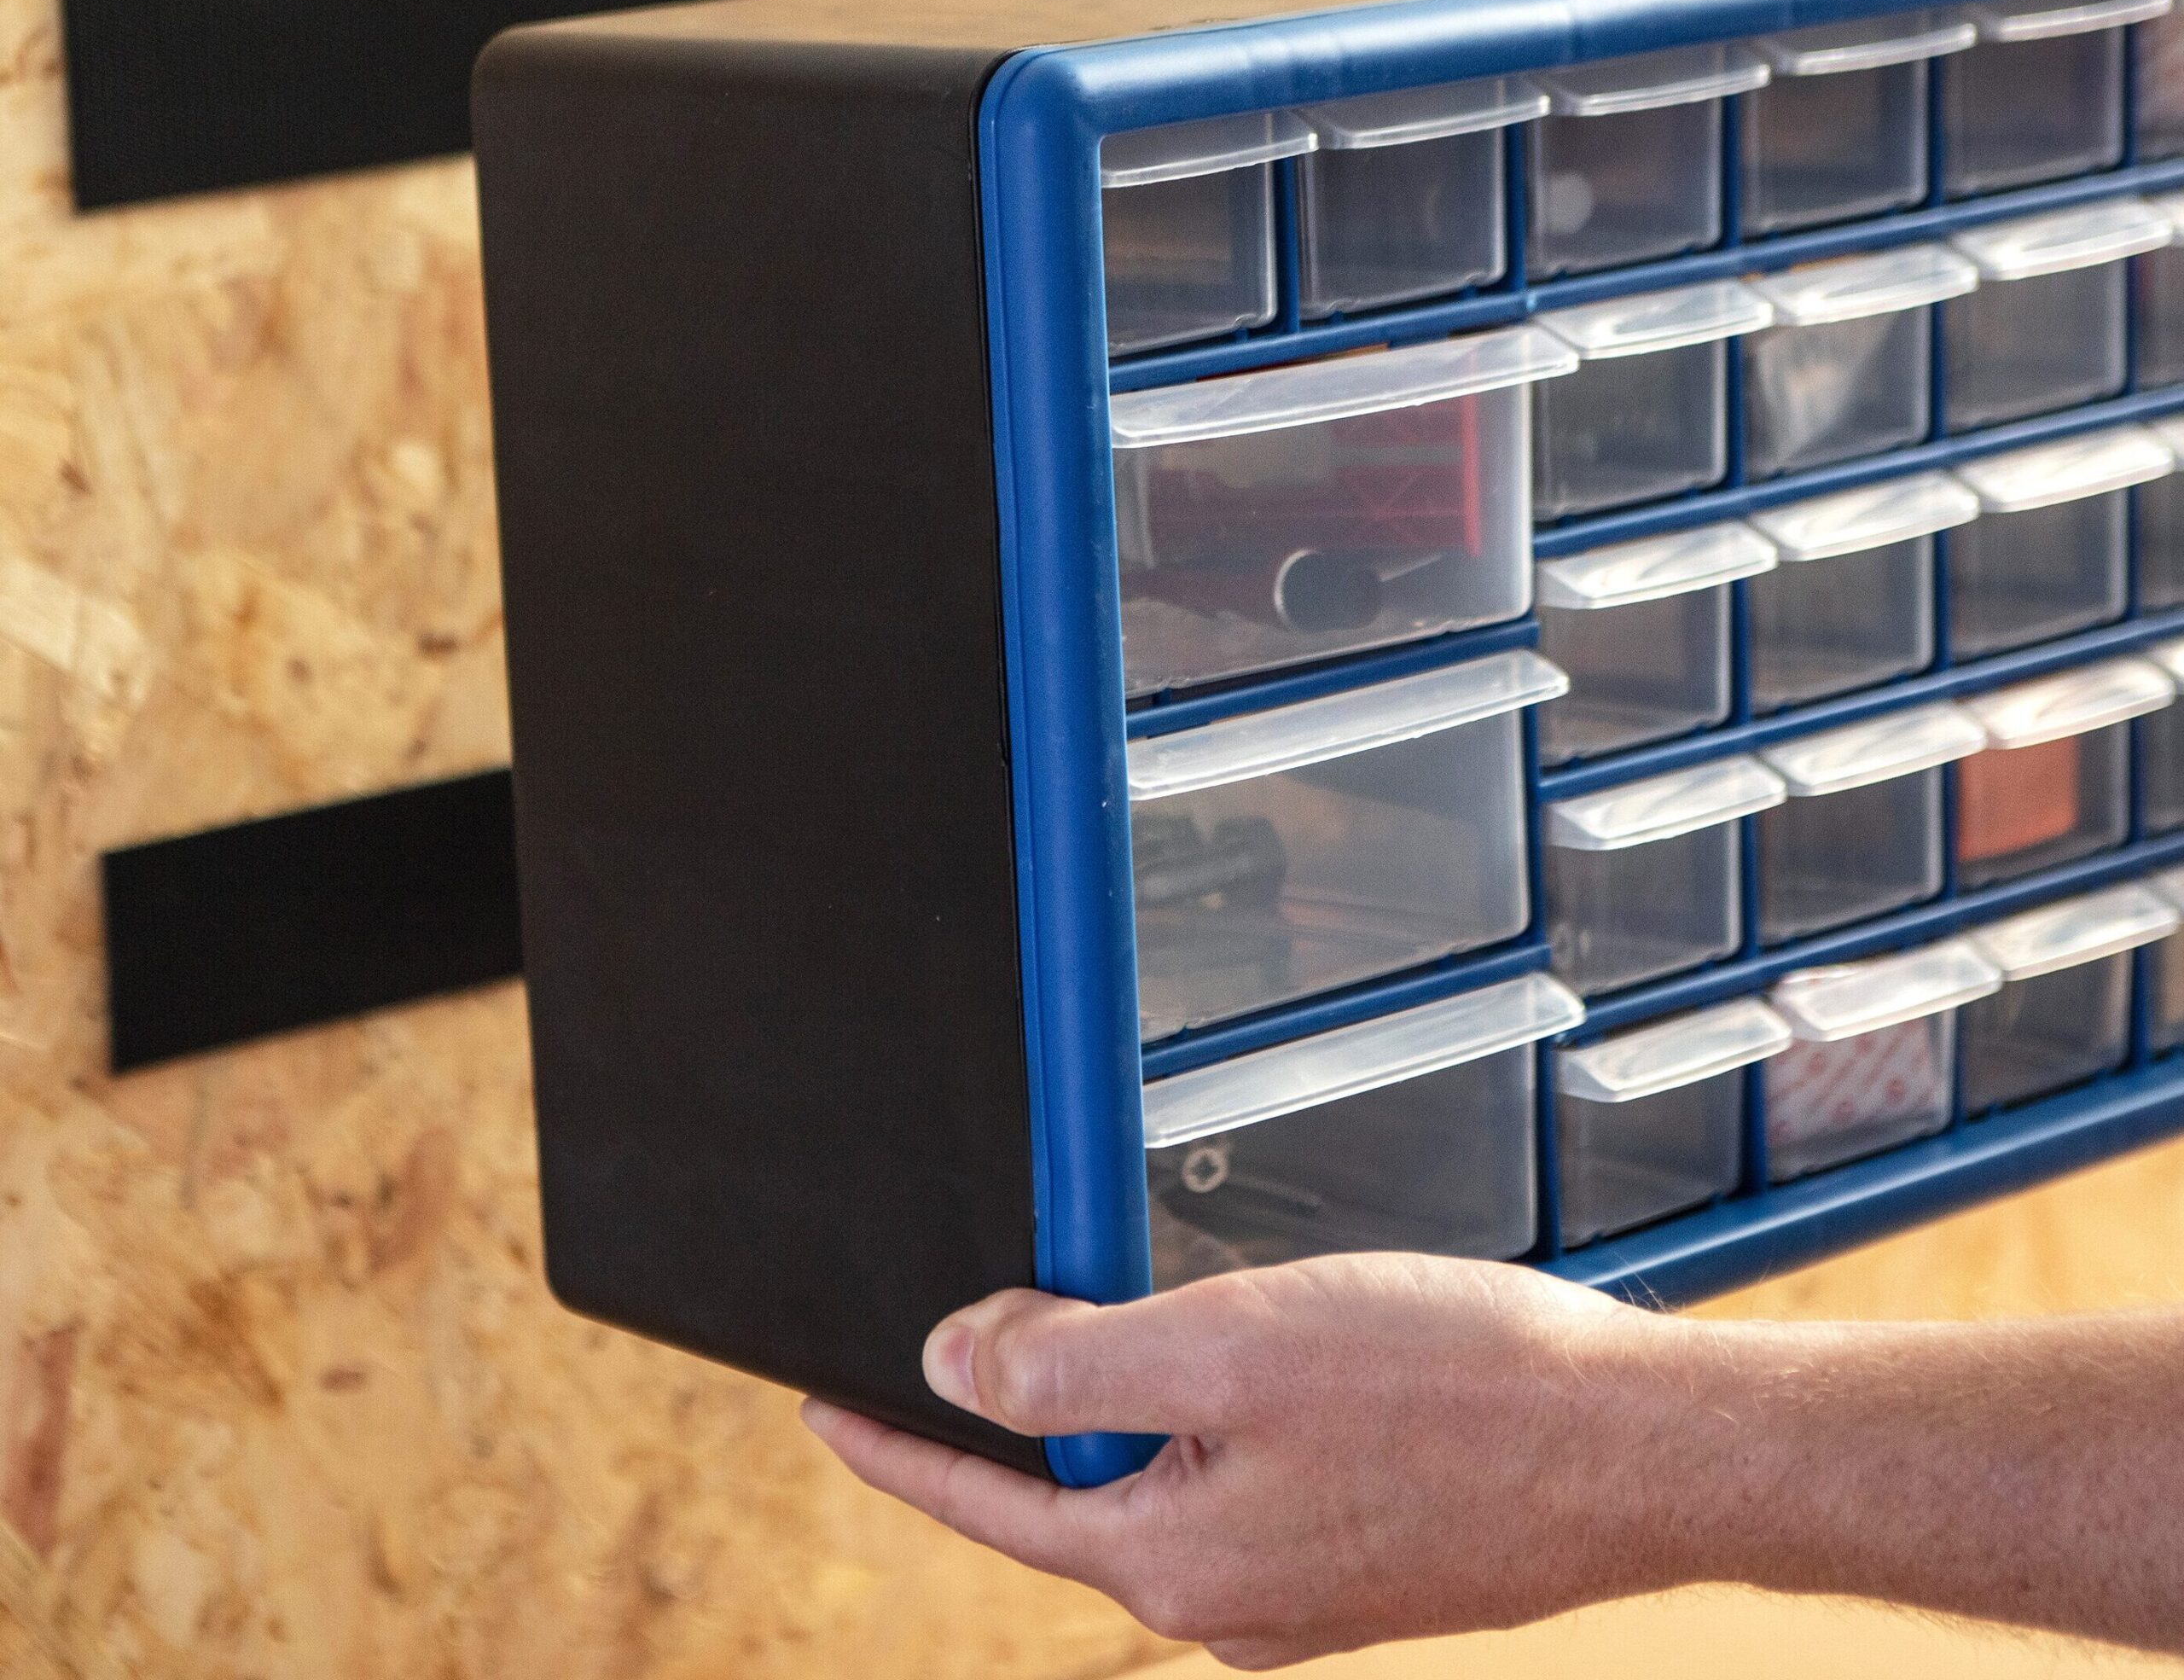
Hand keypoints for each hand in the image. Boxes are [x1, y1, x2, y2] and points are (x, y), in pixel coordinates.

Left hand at [800, 1254, 1716, 1667]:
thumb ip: (1074, 1364)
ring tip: (1142, 1320)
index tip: (823, 1406)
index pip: (987, 1501)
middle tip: (1006, 1308)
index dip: (896, 1443)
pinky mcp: (1359, 1553)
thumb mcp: (1228, 1346)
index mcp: (1173, 1560)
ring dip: (1133, 1398)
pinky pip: (1236, 1478)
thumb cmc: (1453, 1386)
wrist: (1637, 1447)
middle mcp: (1226, 1598)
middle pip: (1074, 1488)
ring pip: (1161, 1476)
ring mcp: (1298, 1585)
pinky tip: (1258, 1360)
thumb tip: (951, 1365)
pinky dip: (1211, 1413)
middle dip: (1030, 1400)